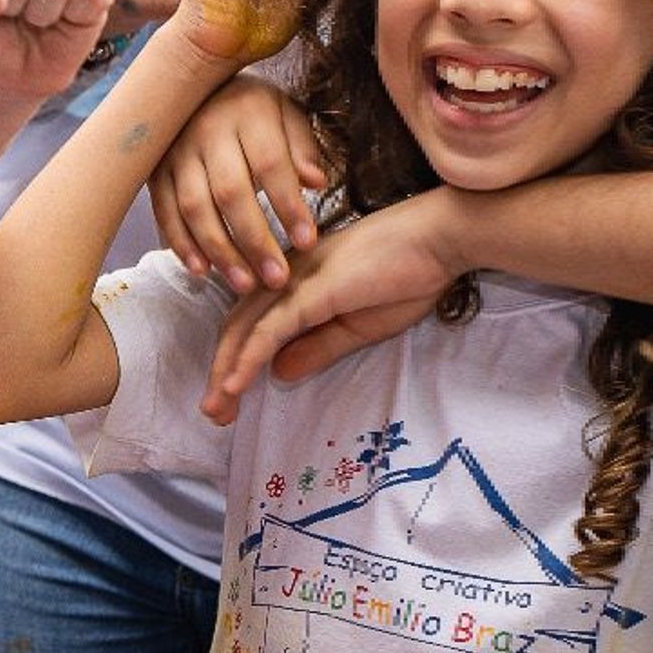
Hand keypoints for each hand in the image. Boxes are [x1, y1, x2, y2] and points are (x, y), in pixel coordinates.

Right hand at [148, 74, 326, 293]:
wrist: (193, 82)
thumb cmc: (252, 108)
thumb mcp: (286, 114)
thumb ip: (302, 148)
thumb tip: (316, 183)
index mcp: (247, 112)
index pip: (270, 164)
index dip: (288, 206)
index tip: (308, 242)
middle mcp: (206, 129)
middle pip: (230, 192)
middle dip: (254, 240)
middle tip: (277, 278)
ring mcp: (175, 150)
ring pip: (195, 207)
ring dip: (219, 250)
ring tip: (244, 283)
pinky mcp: (154, 170)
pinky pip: (165, 211)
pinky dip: (181, 243)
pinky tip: (201, 270)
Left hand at [201, 190, 460, 422]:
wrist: (438, 239)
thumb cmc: (406, 276)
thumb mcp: (357, 327)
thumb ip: (316, 347)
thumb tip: (279, 373)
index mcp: (294, 282)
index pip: (252, 324)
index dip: (234, 360)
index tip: (229, 400)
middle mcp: (284, 277)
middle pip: (237, 328)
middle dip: (221, 372)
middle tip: (214, 414)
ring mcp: (294, 281)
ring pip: (246, 330)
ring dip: (227, 371)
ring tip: (217, 410)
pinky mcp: (310, 290)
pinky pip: (270, 328)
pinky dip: (248, 357)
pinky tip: (235, 384)